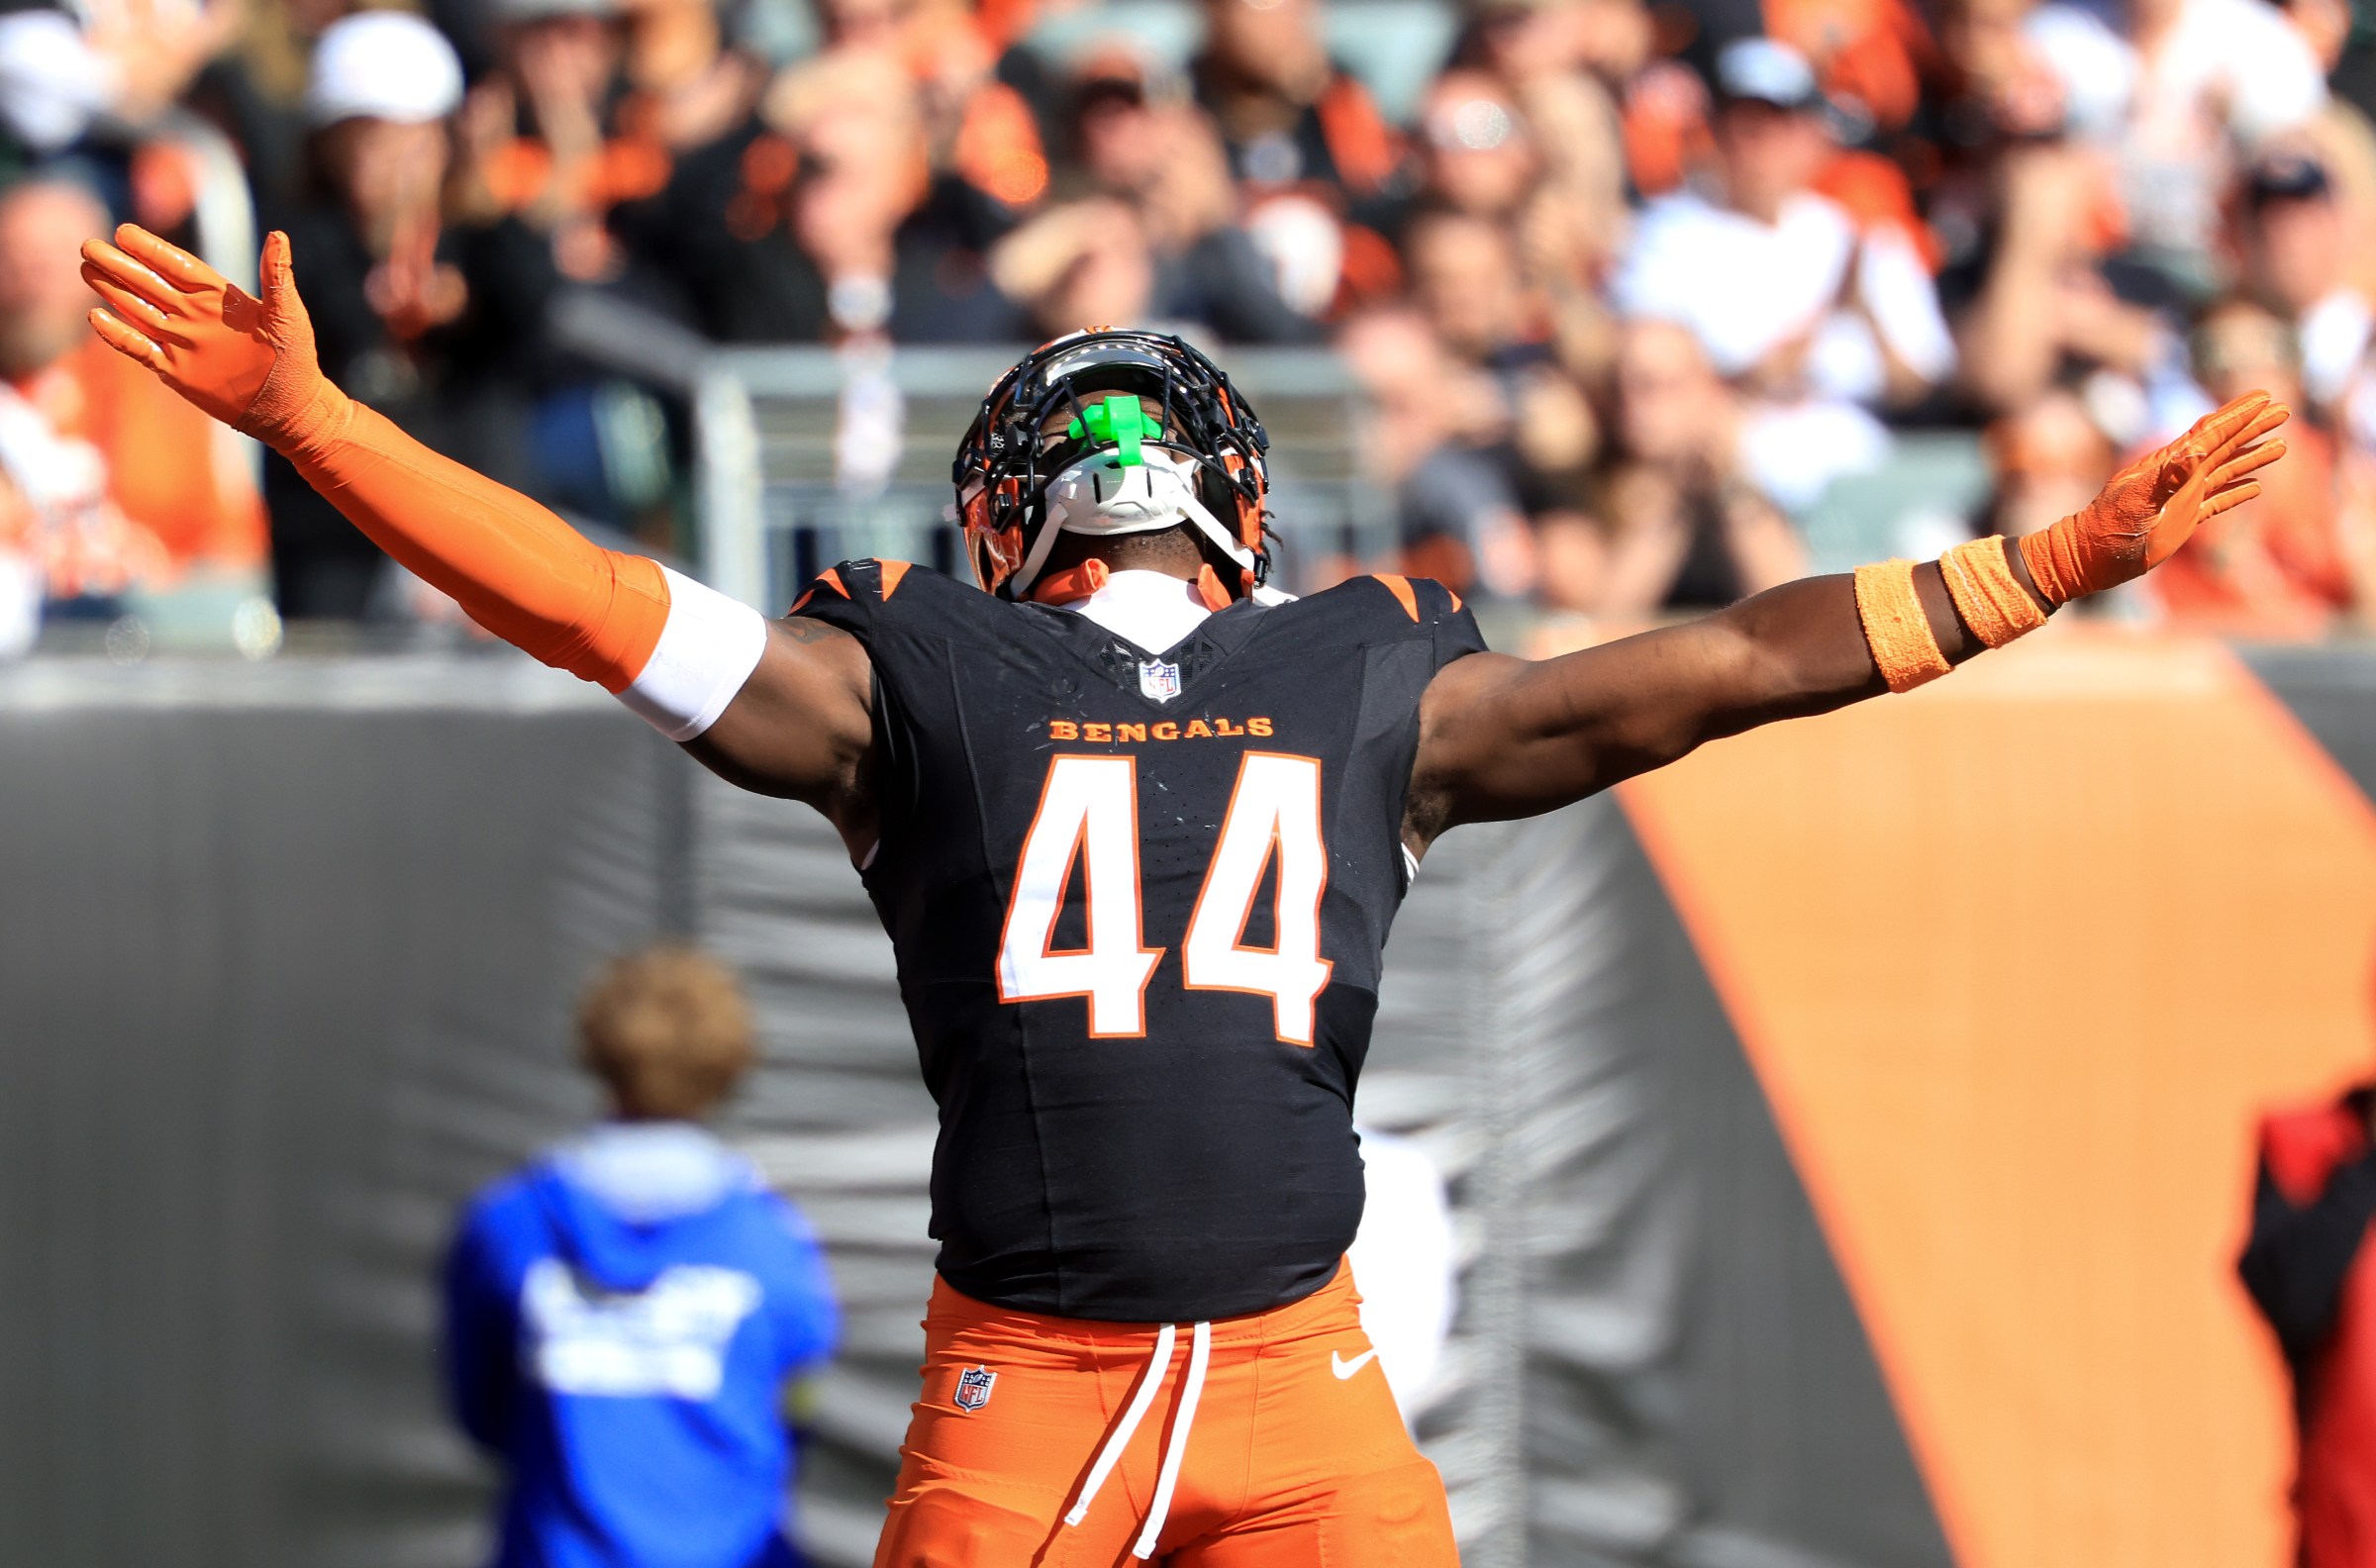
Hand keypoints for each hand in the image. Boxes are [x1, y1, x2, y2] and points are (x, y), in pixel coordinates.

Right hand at [81, 225, 330, 443]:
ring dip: (112, 291)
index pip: (176, 266)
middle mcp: (194, 315)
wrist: (289, 407)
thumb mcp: (288, 314)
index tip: (124, 232)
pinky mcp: (175, 370)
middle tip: (89, 245)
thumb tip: (279, 235)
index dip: (151, 249)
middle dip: (120, 265)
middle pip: (149, 283)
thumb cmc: (295, 359)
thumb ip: (277, 276)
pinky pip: (140, 349)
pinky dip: (118, 335)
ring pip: (138, 310)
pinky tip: (95, 317)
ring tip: (86, 269)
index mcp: (217, 297)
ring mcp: (182, 341)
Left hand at [2021, 391, 2289, 603]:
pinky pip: (2218, 501)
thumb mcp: (2136, 503)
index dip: (2238, 414)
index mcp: (2170, 466)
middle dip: (2254, 427)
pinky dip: (2238, 492)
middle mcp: (2180, 476)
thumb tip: (2194, 451)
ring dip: (2253, 456)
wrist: (2086, 558)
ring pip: (2226, 470)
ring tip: (2282, 444)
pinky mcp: (2183, 520)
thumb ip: (2166, 479)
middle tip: (2285, 409)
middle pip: (2225, 444)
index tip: (2264, 397)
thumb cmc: (2107, 530)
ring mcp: (2183, 497)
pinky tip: (2257, 487)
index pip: (2210, 433)